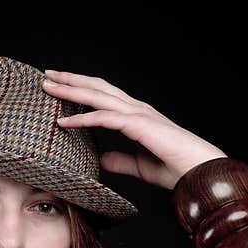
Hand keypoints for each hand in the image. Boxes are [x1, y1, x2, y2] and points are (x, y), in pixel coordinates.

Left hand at [42, 69, 226, 189]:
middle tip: (48, 76)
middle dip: (71, 80)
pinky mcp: (139, 125)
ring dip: (71, 91)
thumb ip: (121, 160)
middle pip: (97, 88)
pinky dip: (83, 118)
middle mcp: (136, 109)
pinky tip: (64, 122)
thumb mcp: (139, 165)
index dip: (81, 89)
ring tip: (49, 87)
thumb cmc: (176, 168)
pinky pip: (105, 118)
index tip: (60, 87)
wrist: (200, 171)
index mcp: (137, 115)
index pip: (104, 96)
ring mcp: (138, 114)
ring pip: (98, 97)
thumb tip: (102, 159)